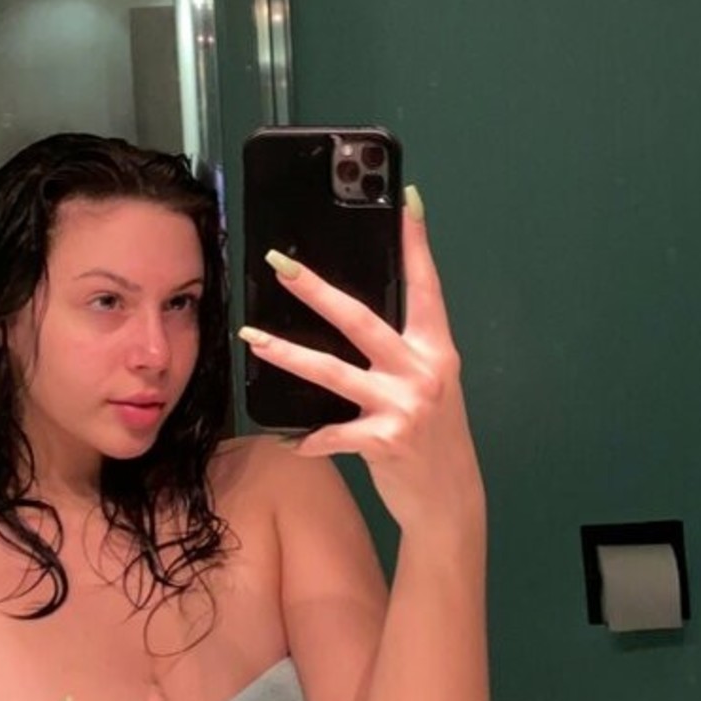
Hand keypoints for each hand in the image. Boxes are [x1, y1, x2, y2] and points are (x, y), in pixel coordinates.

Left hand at [237, 189, 482, 534]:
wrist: (450, 499)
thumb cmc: (433, 438)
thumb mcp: (430, 385)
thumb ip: (402, 353)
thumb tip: (352, 318)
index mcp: (436, 350)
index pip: (426, 286)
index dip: (417, 243)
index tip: (407, 201)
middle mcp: (423, 370)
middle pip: (360, 319)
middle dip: (315, 289)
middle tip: (281, 265)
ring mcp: (405, 405)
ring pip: (332, 371)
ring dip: (286, 353)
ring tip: (251, 338)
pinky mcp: (385, 440)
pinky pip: (333, 434)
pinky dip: (309, 439)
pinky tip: (292, 442)